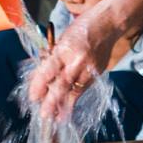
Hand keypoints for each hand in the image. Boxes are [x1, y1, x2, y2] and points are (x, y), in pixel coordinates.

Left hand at [27, 6, 125, 120]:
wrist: (108, 24)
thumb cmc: (82, 28)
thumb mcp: (61, 39)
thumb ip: (51, 58)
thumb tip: (37, 75)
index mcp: (64, 49)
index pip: (48, 71)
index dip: (39, 85)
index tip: (33, 97)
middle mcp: (77, 61)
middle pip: (62, 85)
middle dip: (51, 102)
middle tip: (44, 115)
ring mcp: (89, 68)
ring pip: (74, 91)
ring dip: (64, 106)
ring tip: (57, 118)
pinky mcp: (98, 73)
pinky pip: (83, 89)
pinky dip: (75, 99)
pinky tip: (69, 108)